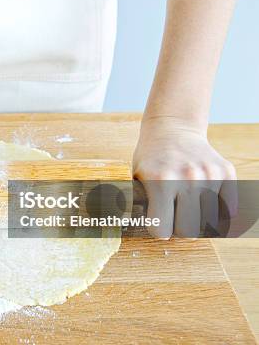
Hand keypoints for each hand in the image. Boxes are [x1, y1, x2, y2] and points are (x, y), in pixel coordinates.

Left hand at [133, 117, 236, 237]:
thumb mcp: (135, 178)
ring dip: (198, 221)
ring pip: (209, 223)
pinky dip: (217, 212)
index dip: (159, 230)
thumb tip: (135, 229)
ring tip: (187, 209)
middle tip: (173, 217)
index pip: (163, 231)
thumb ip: (138, 204)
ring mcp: (209, 175)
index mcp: (160, 182)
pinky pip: (227, 209)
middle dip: (179, 228)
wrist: (173, 129)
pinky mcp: (226, 172)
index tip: (158, 223)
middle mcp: (187, 179)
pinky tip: (204, 204)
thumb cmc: (150, 158)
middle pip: (188, 231)